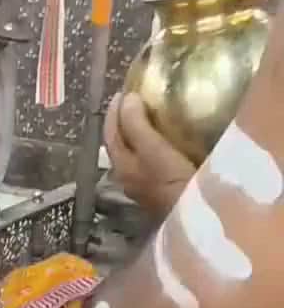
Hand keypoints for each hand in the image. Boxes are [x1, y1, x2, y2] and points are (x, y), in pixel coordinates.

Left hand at [104, 92, 194, 218]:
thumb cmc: (173, 181)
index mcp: (121, 165)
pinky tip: (165, 138)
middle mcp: (127, 176)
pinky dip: (150, 143)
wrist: (196, 218)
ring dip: (137, 131)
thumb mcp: (152, 149)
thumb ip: (136, 125)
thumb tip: (128, 98)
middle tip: (137, 98)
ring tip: (151, 113)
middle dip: (124, 119)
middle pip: (120, 142)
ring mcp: (144, 184)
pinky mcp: (161, 189)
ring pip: (133, 151)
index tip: (125, 89)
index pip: (111, 132)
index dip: (115, 110)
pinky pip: (149, 159)